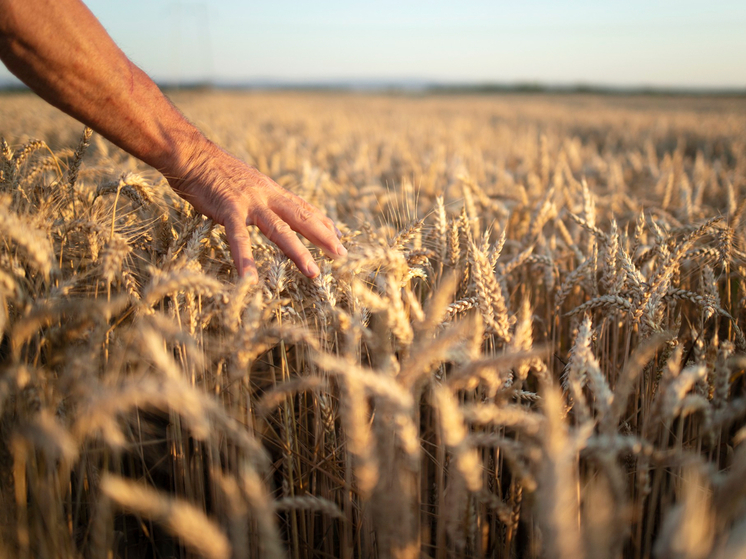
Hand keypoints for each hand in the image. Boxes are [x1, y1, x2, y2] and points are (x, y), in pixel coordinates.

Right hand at [168, 141, 344, 281]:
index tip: (338, 236)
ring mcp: (249, 202)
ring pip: (279, 229)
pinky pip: (239, 238)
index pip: (302, 207)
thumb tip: (274, 207)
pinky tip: (250, 280)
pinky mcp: (228, 210)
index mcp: (270, 190)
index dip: (322, 222)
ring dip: (297, 252)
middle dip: (323, 237)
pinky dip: (245, 259)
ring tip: (313, 272)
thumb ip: (262, 196)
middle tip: (342, 255)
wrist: (191, 154)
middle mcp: (266, 195)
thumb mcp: (247, 181)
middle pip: (301, 217)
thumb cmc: (214, 170)